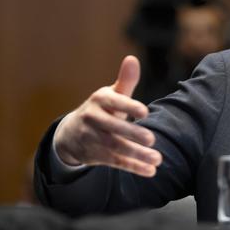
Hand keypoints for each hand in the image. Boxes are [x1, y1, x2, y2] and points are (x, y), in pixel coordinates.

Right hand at [53, 56, 162, 176]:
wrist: (71, 133)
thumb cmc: (102, 109)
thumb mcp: (111, 94)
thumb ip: (125, 80)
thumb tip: (132, 59)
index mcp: (100, 101)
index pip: (114, 103)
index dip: (129, 107)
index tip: (145, 112)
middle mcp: (93, 120)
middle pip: (114, 129)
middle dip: (133, 135)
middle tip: (152, 139)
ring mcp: (92, 139)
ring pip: (115, 148)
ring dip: (137, 155)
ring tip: (158, 159)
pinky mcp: (96, 156)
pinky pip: (116, 162)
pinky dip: (134, 167)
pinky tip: (151, 170)